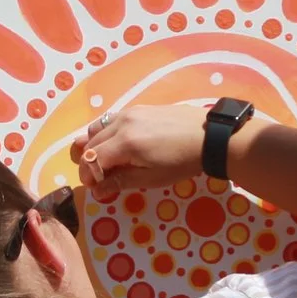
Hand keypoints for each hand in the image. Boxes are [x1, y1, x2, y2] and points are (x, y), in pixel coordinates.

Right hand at [71, 103, 210, 199]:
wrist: (208, 136)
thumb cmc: (182, 161)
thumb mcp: (152, 178)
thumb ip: (121, 181)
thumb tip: (97, 190)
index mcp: (124, 143)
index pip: (92, 158)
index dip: (88, 175)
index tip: (94, 187)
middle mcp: (122, 123)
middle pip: (91, 143)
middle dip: (89, 162)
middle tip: (97, 178)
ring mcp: (130, 112)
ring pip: (98, 128)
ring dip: (94, 145)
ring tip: (102, 160)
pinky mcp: (139, 108)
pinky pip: (111, 119)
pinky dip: (105, 132)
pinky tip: (115, 143)